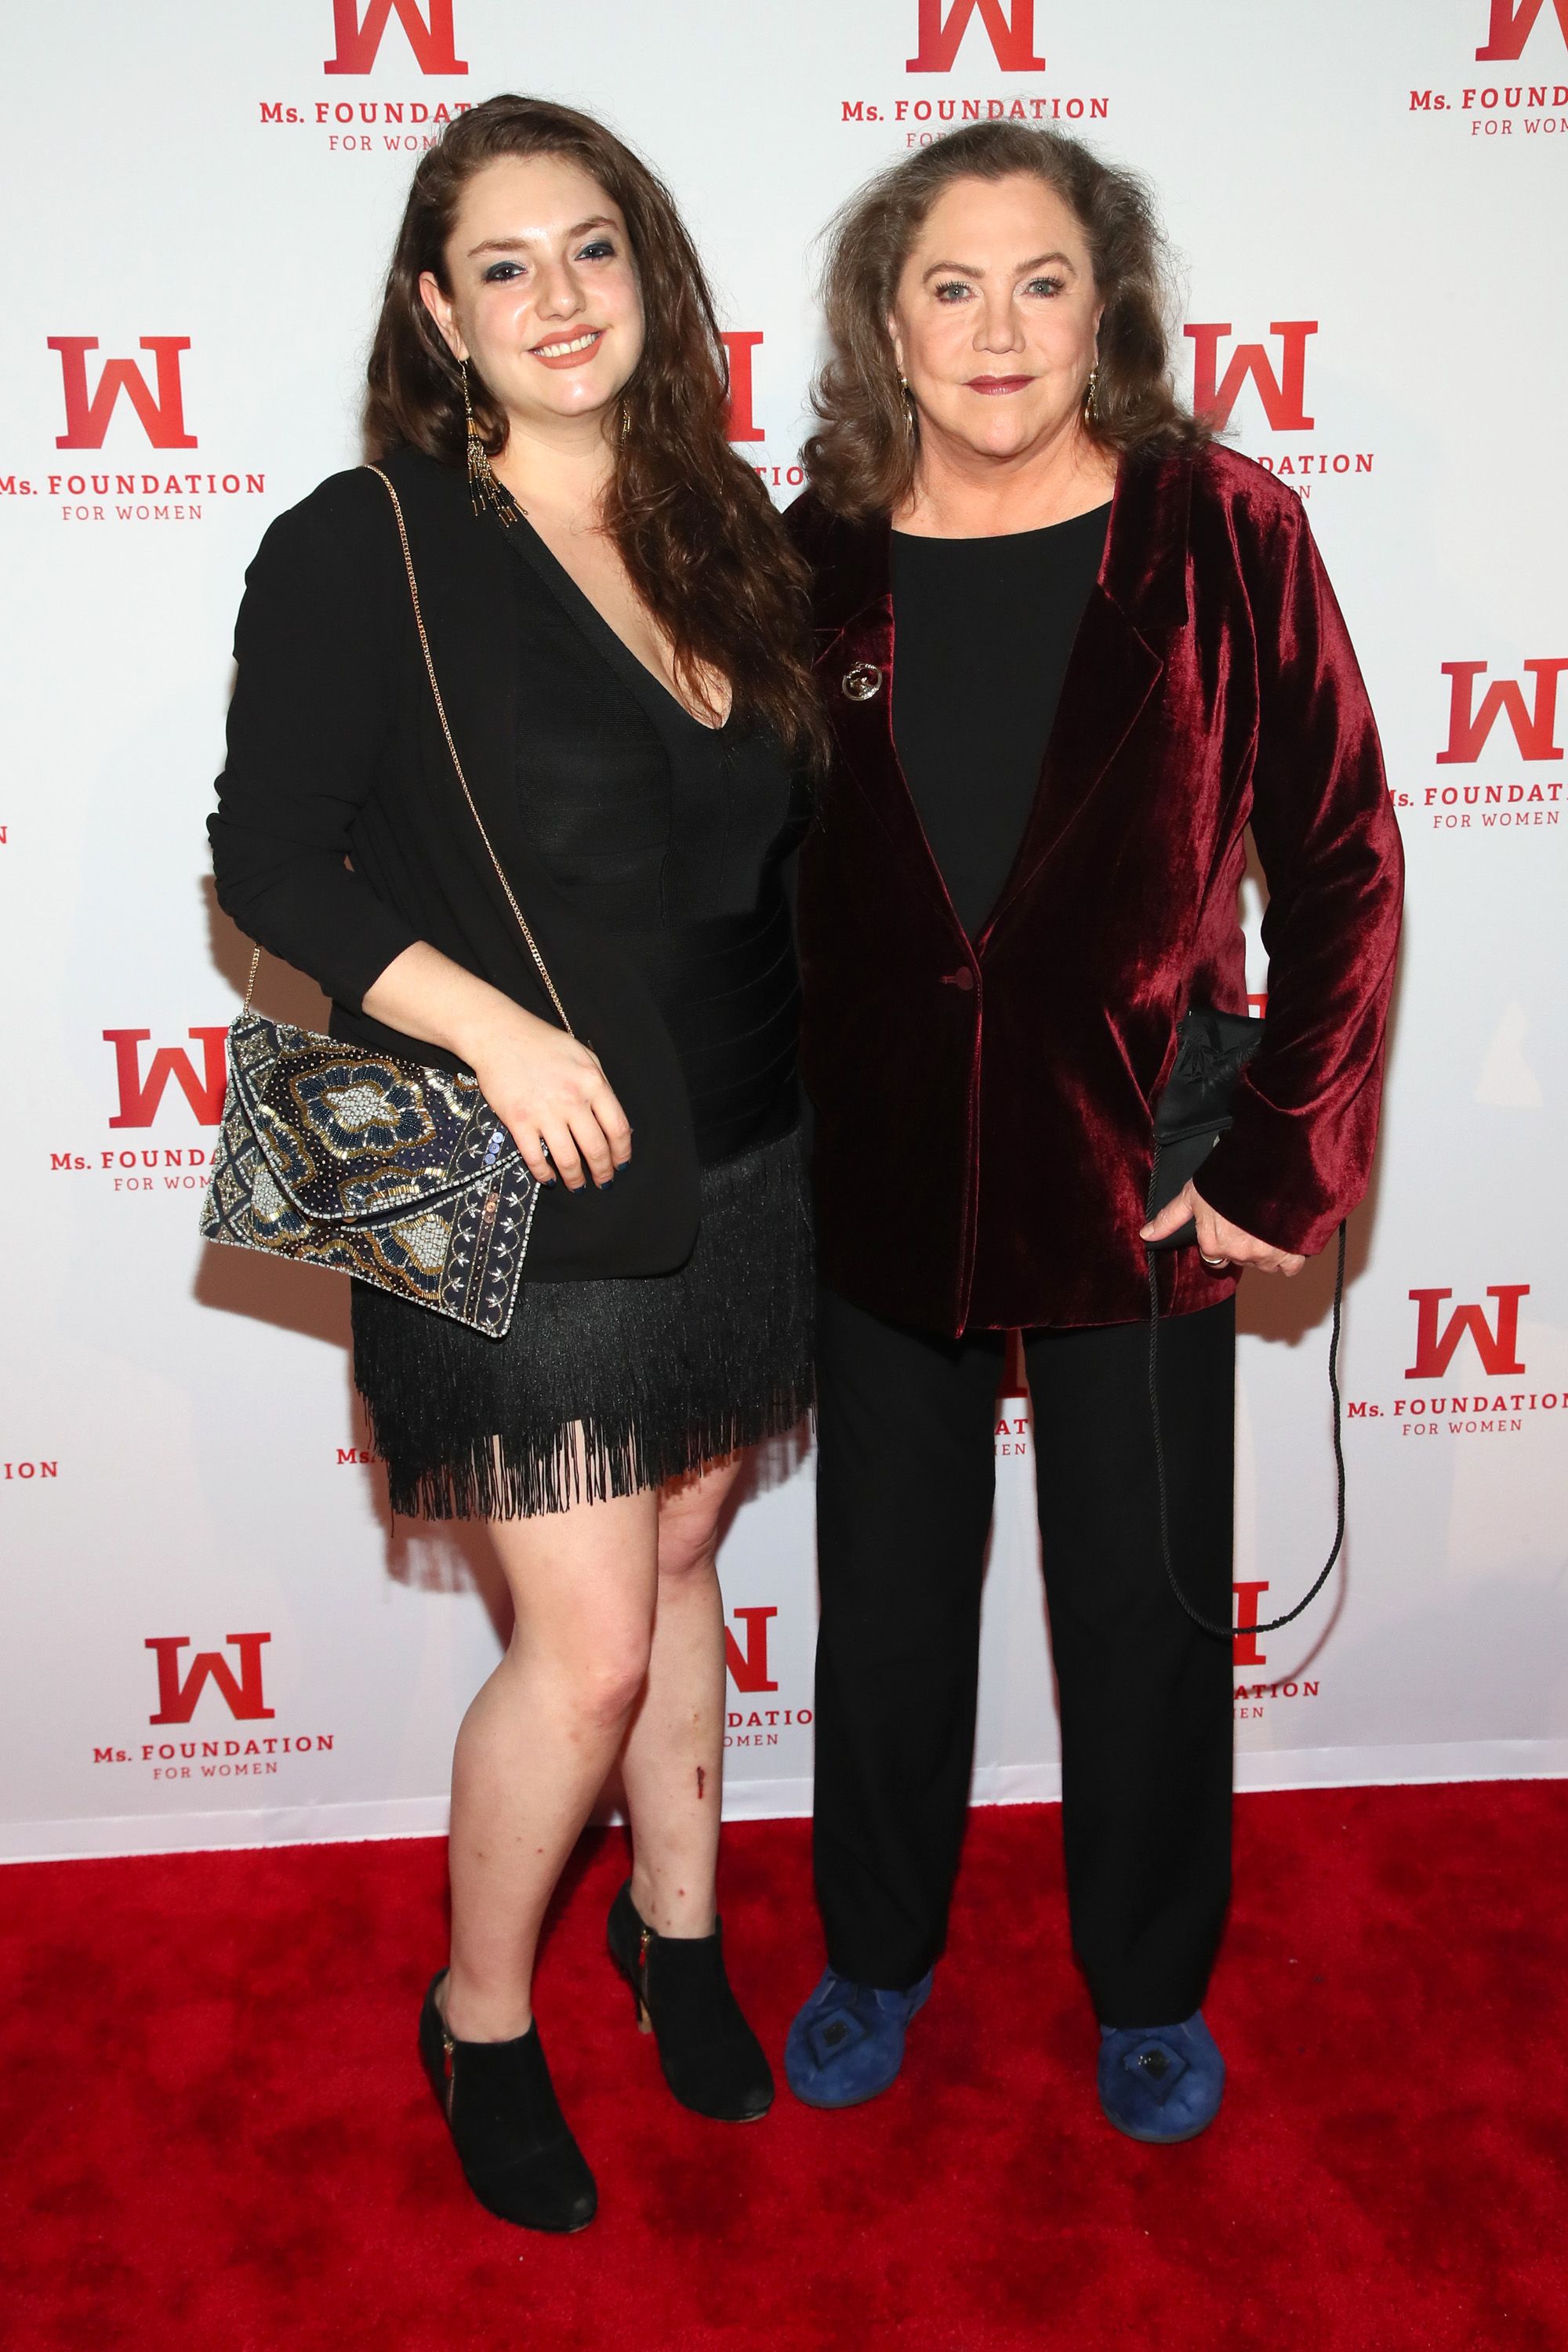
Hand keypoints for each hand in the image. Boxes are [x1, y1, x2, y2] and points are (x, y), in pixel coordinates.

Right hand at [466, 1003, 630, 1192]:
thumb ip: (601, 1086)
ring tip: (578, 1187)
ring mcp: (545, 1112)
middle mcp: (572, 1100)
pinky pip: (535, 1158)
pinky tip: (549, 1179)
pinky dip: (544, 1174)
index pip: (618, 1128)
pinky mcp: (519, 1121)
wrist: (499, 1035)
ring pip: (568, 1160)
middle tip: (603, 1183)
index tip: (621, 1165)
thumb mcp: (584, 1056)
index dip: (623, 1153)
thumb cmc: (543, 1043)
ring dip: (576, 1179)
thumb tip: (613, 1122)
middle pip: (596, 1149)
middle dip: (603, 1173)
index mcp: (593, 1083)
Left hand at [1140, 1180, 1304, 1277]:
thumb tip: (1145, 1236)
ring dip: (1267, 1249)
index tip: (1230, 1221)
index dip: (1223, 1237)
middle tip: (1249, 1219)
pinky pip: (1290, 1267)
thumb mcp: (1192, 1195)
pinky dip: (1289, 1257)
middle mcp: (1237, 1254)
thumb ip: (1169, 1218)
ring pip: (1265, 1263)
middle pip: (1240, 1259)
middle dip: (1244, 1243)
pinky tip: (1286, 1240)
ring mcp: (1264, 1256)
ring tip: (1267, 1224)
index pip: (1215, 1255)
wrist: (1269, 1165)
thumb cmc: (1227, 1177)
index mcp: (1213, 1245)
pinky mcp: (1289, 1253)